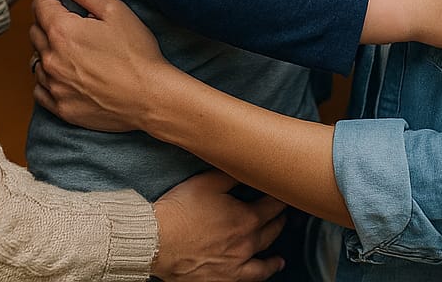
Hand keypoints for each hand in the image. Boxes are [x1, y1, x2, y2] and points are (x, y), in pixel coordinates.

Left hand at [30, 0, 171, 132]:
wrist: (151, 97)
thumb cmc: (137, 52)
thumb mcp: (113, 10)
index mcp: (62, 32)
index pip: (40, 4)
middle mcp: (51, 60)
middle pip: (35, 30)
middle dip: (47, 16)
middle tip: (65, 12)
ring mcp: (54, 87)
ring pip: (36, 59)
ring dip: (46, 47)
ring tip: (67, 43)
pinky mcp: (61, 108)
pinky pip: (40, 89)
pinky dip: (47, 77)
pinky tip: (63, 71)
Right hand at [150, 170, 285, 281]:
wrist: (158, 241)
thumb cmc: (180, 211)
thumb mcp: (207, 182)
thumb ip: (232, 175)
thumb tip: (248, 169)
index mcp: (246, 218)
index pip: (273, 206)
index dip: (280, 198)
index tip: (283, 194)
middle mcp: (247, 243)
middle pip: (273, 231)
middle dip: (279, 220)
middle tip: (281, 216)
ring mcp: (238, 264)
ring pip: (266, 260)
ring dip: (275, 255)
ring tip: (279, 255)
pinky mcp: (225, 278)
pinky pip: (251, 278)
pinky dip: (263, 274)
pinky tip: (265, 272)